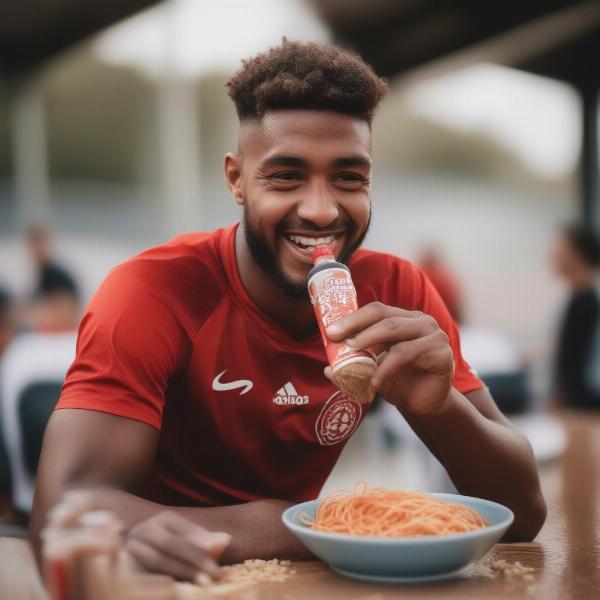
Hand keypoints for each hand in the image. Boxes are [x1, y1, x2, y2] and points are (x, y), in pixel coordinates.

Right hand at [125, 511, 230, 584]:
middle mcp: (142, 530)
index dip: (202, 549)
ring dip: (180, 573)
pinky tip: (176, 591)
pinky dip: (159, 585)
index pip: (184, 533)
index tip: (219, 568)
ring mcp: (128, 549)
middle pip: (169, 544)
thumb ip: (207, 544)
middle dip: (193, 561)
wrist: (126, 573)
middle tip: (214, 577)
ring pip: (155, 560)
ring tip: (203, 584)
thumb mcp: (190, 549)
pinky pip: (140, 576)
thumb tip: (226, 540)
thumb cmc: (172, 558)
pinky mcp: (121, 568)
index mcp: (162, 521)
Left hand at [325, 302, 452, 414]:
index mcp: (403, 319)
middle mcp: (420, 322)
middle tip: (339, 340)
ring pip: (396, 331)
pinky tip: (375, 381)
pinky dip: (387, 367)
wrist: (424, 405)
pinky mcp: (442, 354)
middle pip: (385, 317)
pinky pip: (408, 354)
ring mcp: (433, 335)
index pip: (376, 310)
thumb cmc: (399, 383)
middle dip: (357, 327)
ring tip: (352, 357)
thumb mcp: (372, 372)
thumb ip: (352, 367)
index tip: (331, 332)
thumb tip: (328, 369)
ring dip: (370, 343)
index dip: (353, 318)